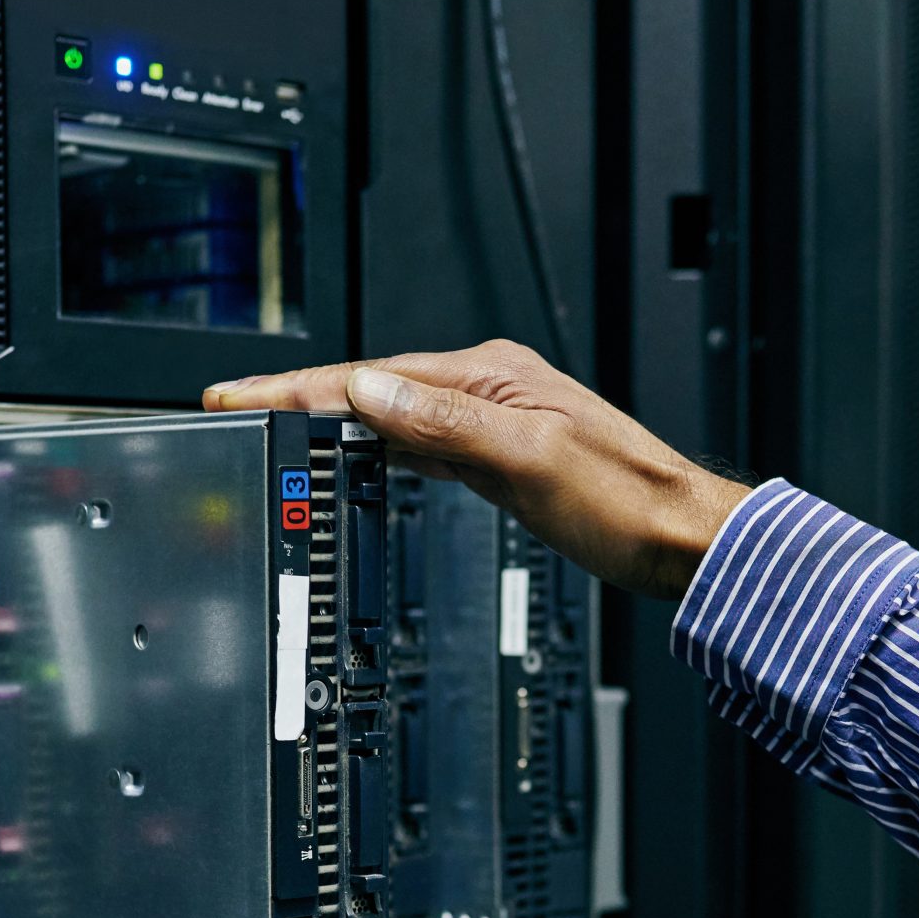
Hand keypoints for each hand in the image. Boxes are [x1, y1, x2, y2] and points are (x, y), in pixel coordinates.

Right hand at [203, 338, 747, 602]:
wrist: (684, 540)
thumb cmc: (628, 502)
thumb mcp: (529, 461)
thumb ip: (446, 425)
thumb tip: (370, 391)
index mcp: (490, 377)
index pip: (370, 378)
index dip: (297, 391)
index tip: (238, 396)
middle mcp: (489, 388)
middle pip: (372, 388)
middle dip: (299, 398)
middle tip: (235, 407)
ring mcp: (495, 421)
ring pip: (392, 414)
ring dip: (331, 421)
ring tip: (277, 426)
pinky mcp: (502, 457)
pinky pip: (420, 443)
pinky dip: (376, 447)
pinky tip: (358, 454)